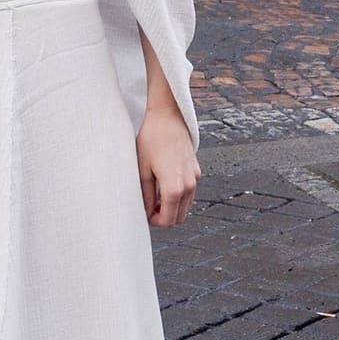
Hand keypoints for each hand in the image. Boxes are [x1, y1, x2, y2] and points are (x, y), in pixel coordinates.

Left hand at [136, 103, 199, 227]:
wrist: (168, 117)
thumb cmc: (151, 140)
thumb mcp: (142, 170)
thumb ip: (146, 195)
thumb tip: (147, 211)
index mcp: (174, 187)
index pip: (168, 219)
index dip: (155, 222)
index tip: (145, 215)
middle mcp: (189, 185)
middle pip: (179, 217)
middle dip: (164, 217)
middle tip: (149, 209)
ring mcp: (194, 178)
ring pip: (186, 206)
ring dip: (172, 207)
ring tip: (155, 198)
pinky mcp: (196, 170)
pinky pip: (189, 193)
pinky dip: (178, 197)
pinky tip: (164, 186)